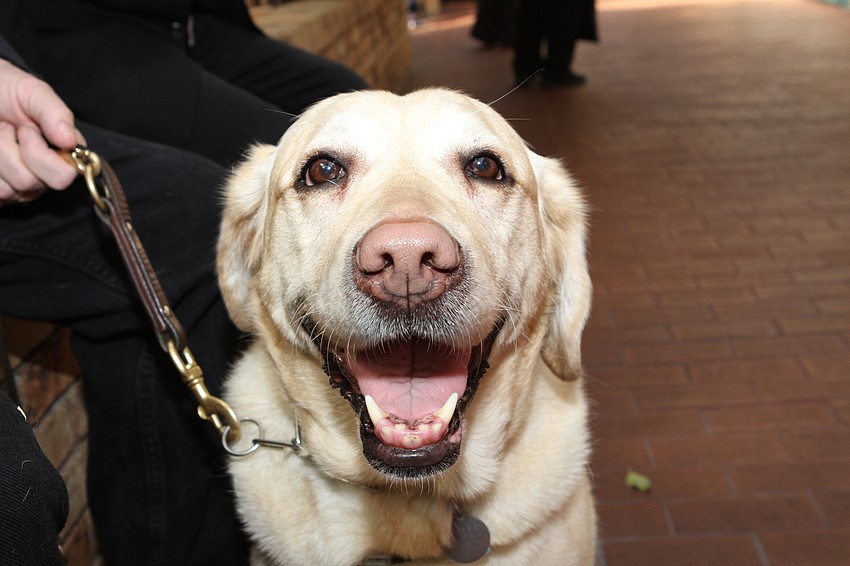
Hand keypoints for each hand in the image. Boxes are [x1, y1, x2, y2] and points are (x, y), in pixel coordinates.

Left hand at [0, 58, 84, 204]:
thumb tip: (70, 141)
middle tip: (11, 131)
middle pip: (34, 184)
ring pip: (11, 188)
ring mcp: (21, 186)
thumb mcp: (32, 92)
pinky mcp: (2, 192)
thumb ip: (55, 113)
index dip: (43, 156)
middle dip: (16, 154)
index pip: (65, 175)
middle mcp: (45, 174)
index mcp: (63, 154)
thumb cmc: (6, 90)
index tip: (26, 129)